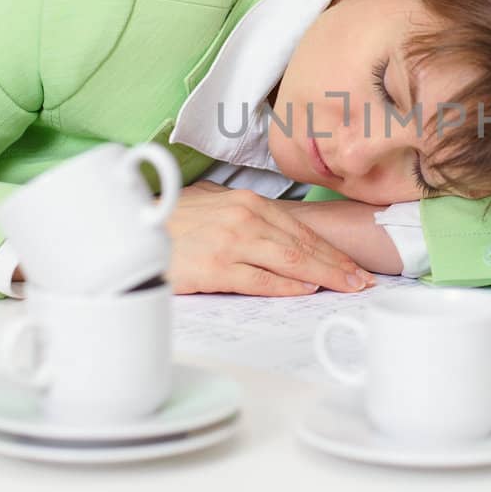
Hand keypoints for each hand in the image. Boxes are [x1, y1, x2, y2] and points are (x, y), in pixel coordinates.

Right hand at [163, 187, 375, 295]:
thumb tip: (273, 226)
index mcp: (246, 202)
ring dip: (324, 276)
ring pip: (291, 261)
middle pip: (303, 246)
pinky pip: (261, 280)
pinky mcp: (216, 268)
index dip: (331, 249)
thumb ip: (243, 212)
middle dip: (337, 264)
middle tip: (362, 280)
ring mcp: (231, 243)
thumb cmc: (169, 220)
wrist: (128, 231)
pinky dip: (288, 286)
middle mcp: (244, 218)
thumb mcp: (211, 203)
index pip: (300, 229)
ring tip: (346, 287)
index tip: (352, 264)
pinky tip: (308, 290)